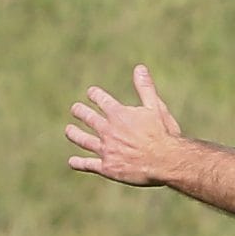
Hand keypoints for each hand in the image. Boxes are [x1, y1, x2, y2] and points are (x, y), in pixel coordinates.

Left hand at [67, 65, 184, 185]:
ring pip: (83, 140)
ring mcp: (106, 149)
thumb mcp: (156, 108)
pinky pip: (88, 165)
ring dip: (74, 134)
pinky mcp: (107, 167)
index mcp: (118, 114)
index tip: (91, 93)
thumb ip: (145, 88)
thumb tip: (139, 68)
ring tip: (69, 131)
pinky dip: (79, 163)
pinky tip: (72, 161)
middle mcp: (108, 130)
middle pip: (87, 118)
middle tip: (75, 109)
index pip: (100, 99)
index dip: (94, 94)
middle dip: (80, 112)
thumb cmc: (164, 134)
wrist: (165, 162)